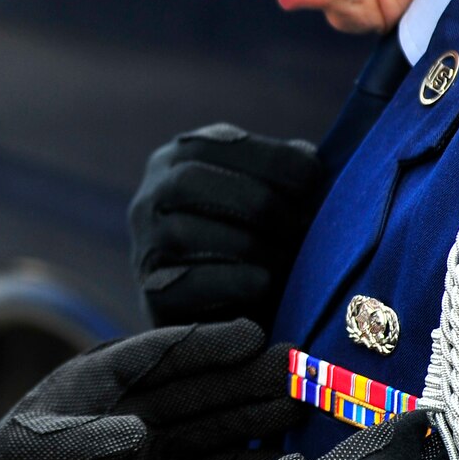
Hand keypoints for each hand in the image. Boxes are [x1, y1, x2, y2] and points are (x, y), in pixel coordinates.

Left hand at [0, 320, 304, 459]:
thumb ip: (87, 442)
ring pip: (208, 424)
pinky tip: (275, 458)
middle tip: (298, 369)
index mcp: (99, 378)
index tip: (252, 335)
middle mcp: (130, 404)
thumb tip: (138, 436)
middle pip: (197, 385)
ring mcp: (144, 443)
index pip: (162, 353)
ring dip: (252, 417)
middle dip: (247, 377)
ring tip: (299, 406)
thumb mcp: (38, 455)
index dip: (207, 343)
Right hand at [128, 124, 322, 328]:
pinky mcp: (151, 296)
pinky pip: (184, 283)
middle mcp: (149, 199)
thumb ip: (280, 173)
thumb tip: (305, 158)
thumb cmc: (255, 243)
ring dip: (248, 244)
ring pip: (182, 231)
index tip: (314, 179)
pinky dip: (230, 280)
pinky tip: (264, 282)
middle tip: (299, 224)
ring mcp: (145, 248)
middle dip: (255, 200)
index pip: (211, 144)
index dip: (267, 157)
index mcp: (176, 161)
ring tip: (288, 259)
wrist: (228, 316)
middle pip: (188, 180)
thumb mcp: (263, 198)